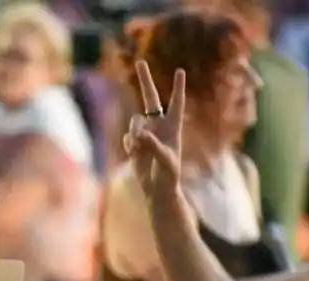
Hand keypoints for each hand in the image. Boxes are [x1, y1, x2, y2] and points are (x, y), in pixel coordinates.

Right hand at [124, 60, 185, 192]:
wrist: (157, 191)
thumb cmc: (168, 176)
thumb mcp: (165, 161)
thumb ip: (153, 145)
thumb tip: (139, 134)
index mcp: (173, 127)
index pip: (176, 103)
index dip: (177, 88)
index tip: (180, 71)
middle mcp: (159, 126)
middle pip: (150, 98)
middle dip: (145, 80)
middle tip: (140, 62)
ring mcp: (146, 133)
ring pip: (135, 122)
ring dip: (135, 134)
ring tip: (140, 150)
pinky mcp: (135, 144)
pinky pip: (128, 137)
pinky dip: (130, 145)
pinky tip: (135, 154)